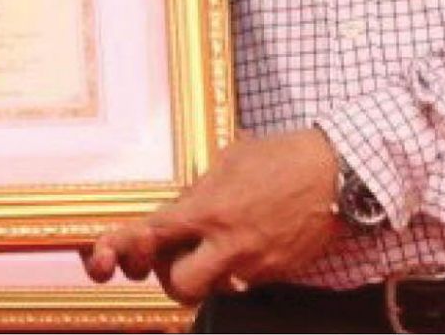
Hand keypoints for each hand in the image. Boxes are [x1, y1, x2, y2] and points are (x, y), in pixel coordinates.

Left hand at [83, 128, 342, 304]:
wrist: (337, 172)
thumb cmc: (281, 157)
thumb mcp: (228, 160)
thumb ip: (200, 190)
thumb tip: (183, 205)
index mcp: (208, 210)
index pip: (152, 237)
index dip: (124, 247)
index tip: (107, 254)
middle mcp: (228, 245)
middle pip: (178, 285)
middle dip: (170, 274)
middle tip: (176, 253)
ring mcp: (255, 264)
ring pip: (214, 288)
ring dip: (206, 274)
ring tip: (215, 243)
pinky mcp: (279, 273)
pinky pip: (245, 281)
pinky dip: (238, 268)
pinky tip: (249, 239)